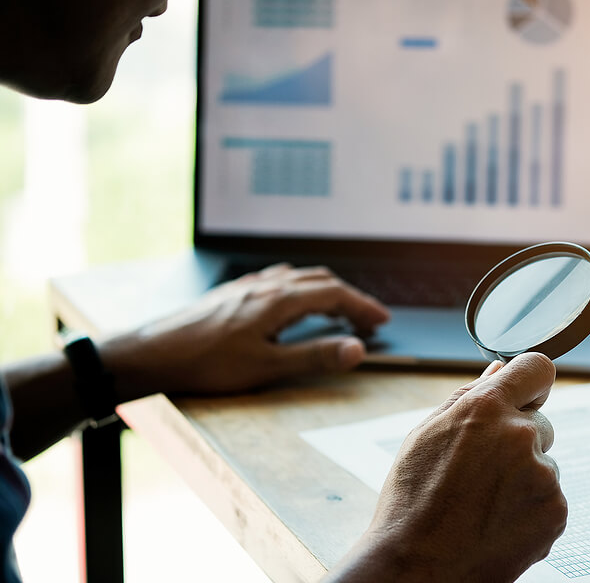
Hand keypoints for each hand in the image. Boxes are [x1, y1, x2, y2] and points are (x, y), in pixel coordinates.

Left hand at [99, 264, 389, 399]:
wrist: (151, 354)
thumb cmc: (204, 364)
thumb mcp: (266, 367)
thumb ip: (314, 357)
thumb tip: (357, 349)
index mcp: (279, 300)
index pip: (335, 294)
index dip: (363, 306)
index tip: (382, 321)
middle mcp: (265, 285)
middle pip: (320, 281)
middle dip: (349, 297)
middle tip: (368, 319)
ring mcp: (246, 286)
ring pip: (298, 278)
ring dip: (325, 291)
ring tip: (338, 311)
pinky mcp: (231, 293)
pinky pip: (277, 280)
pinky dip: (300, 289)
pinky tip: (291, 304)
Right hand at [327, 353, 566, 582]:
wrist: (418, 567)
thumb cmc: (412, 499)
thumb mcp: (426, 434)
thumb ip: (469, 396)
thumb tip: (499, 369)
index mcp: (487, 408)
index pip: (537, 368)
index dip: (531, 382)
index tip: (525, 396)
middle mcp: (520, 435)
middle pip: (539, 423)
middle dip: (518, 440)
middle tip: (481, 472)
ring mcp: (543, 476)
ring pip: (543, 464)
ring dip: (523, 478)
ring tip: (482, 505)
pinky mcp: (555, 512)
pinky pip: (550, 498)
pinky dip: (530, 509)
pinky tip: (497, 523)